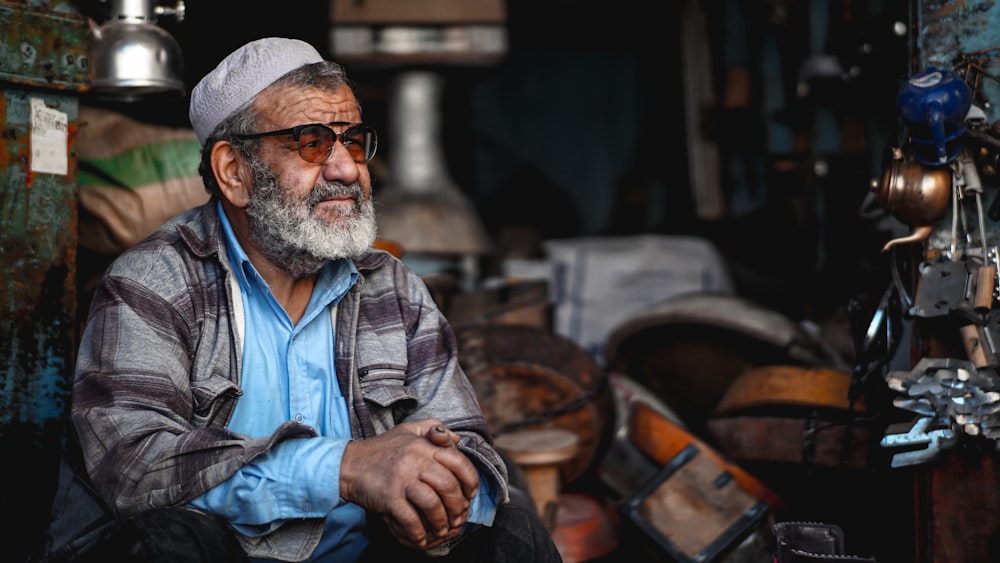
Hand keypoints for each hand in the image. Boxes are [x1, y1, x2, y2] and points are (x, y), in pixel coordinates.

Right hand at [340, 419, 478, 548]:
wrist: (348, 464)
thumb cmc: (381, 449)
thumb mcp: (407, 430)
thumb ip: (433, 428)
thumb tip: (457, 440)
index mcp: (423, 445)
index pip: (458, 461)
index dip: (470, 480)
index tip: (470, 494)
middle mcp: (415, 460)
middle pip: (448, 486)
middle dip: (458, 506)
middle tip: (458, 517)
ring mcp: (401, 479)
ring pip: (433, 505)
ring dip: (441, 522)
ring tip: (442, 529)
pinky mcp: (388, 498)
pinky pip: (411, 519)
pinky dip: (419, 532)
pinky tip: (421, 536)